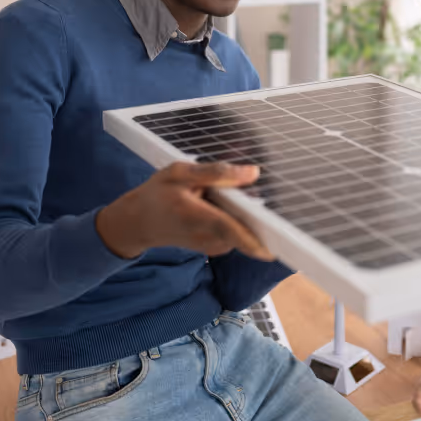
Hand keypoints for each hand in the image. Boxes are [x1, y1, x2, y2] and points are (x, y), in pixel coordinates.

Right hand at [96, 162, 272, 260]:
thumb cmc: (158, 194)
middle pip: (245, 228)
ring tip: (221, 194)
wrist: (138, 222)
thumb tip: (254, 173)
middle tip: (247, 191)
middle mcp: (209, 238)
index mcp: (199, 217)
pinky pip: (236, 232)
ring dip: (243, 213)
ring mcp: (214, 246)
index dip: (257, 237)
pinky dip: (236, 218)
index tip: (282, 241)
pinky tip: (219, 204)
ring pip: (242, 229)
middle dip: (256, 211)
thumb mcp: (180, 173)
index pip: (234, 230)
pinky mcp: (217, 247)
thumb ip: (217, 173)